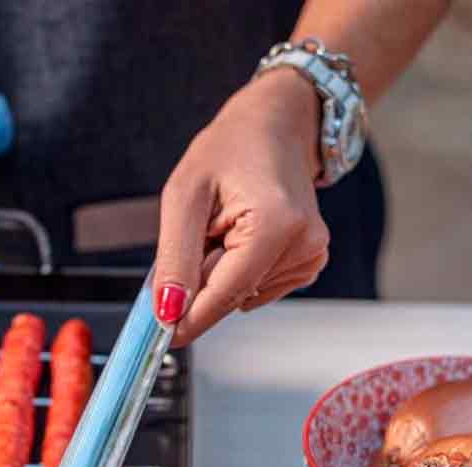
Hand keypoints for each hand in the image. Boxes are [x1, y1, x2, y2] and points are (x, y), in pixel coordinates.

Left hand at [153, 70, 330, 344]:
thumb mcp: (184, 196)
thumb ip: (175, 259)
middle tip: (199, 235)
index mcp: (276, 226)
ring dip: (217, 273)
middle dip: (200, 281)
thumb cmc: (231, 149)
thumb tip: (168, 311)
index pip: (224, 296)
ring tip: (223, 228)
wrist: (274, 125)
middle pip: (229, 297)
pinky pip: (253, 289)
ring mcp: (309, 257)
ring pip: (239, 295)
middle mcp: (302, 246)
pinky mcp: (307, 264)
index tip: (162, 335)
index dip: (188, 319)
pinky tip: (240, 237)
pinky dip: (235, 272)